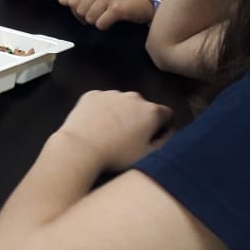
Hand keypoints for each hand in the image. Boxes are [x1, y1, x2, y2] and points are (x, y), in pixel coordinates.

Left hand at [55, 90, 172, 171]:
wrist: (80, 147)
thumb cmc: (117, 155)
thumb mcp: (148, 156)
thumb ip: (164, 142)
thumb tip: (169, 132)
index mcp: (151, 111)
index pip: (167, 114)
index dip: (164, 127)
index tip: (154, 137)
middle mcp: (134, 97)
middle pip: (143, 108)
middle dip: (140, 119)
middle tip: (129, 138)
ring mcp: (112, 94)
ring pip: (122, 103)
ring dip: (121, 114)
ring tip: (110, 133)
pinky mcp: (92, 94)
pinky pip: (102, 101)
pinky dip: (102, 110)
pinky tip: (95, 126)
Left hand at [58, 0, 152, 29]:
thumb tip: (61, 0)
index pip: (73, 1)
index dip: (78, 11)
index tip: (90, 10)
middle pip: (79, 11)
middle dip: (88, 17)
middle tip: (102, 14)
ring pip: (89, 19)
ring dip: (98, 21)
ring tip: (109, 15)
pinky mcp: (116, 9)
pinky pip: (100, 24)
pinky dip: (106, 26)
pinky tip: (115, 20)